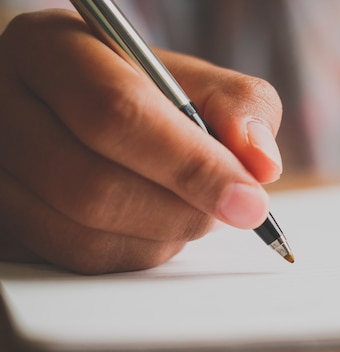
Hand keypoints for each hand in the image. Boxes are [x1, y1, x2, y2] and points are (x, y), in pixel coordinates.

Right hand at [0, 10, 283, 273]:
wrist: (76, 104)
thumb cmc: (141, 90)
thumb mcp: (194, 80)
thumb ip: (239, 109)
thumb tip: (262, 165)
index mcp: (53, 50)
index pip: (119, 115)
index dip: (193, 166)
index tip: (250, 201)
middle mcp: (7, 108)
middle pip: (94, 186)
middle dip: (181, 211)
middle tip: (229, 210)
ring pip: (82, 235)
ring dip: (162, 237)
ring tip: (192, 210)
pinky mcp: (6, 217)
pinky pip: (77, 260)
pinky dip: (136, 253)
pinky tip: (157, 226)